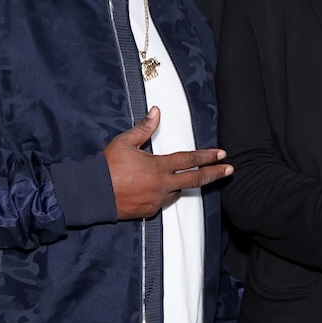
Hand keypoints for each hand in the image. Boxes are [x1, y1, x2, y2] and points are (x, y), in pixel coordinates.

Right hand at [104, 107, 232, 220]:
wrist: (91, 193)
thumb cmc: (106, 166)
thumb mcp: (124, 142)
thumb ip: (144, 128)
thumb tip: (156, 112)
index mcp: (158, 166)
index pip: (189, 159)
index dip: (207, 156)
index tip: (222, 154)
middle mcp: (162, 185)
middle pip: (195, 179)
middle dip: (214, 174)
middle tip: (229, 171)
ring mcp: (157, 200)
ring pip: (177, 191)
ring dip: (181, 184)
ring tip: (176, 177)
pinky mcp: (149, 211)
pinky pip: (162, 201)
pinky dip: (163, 194)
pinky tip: (153, 189)